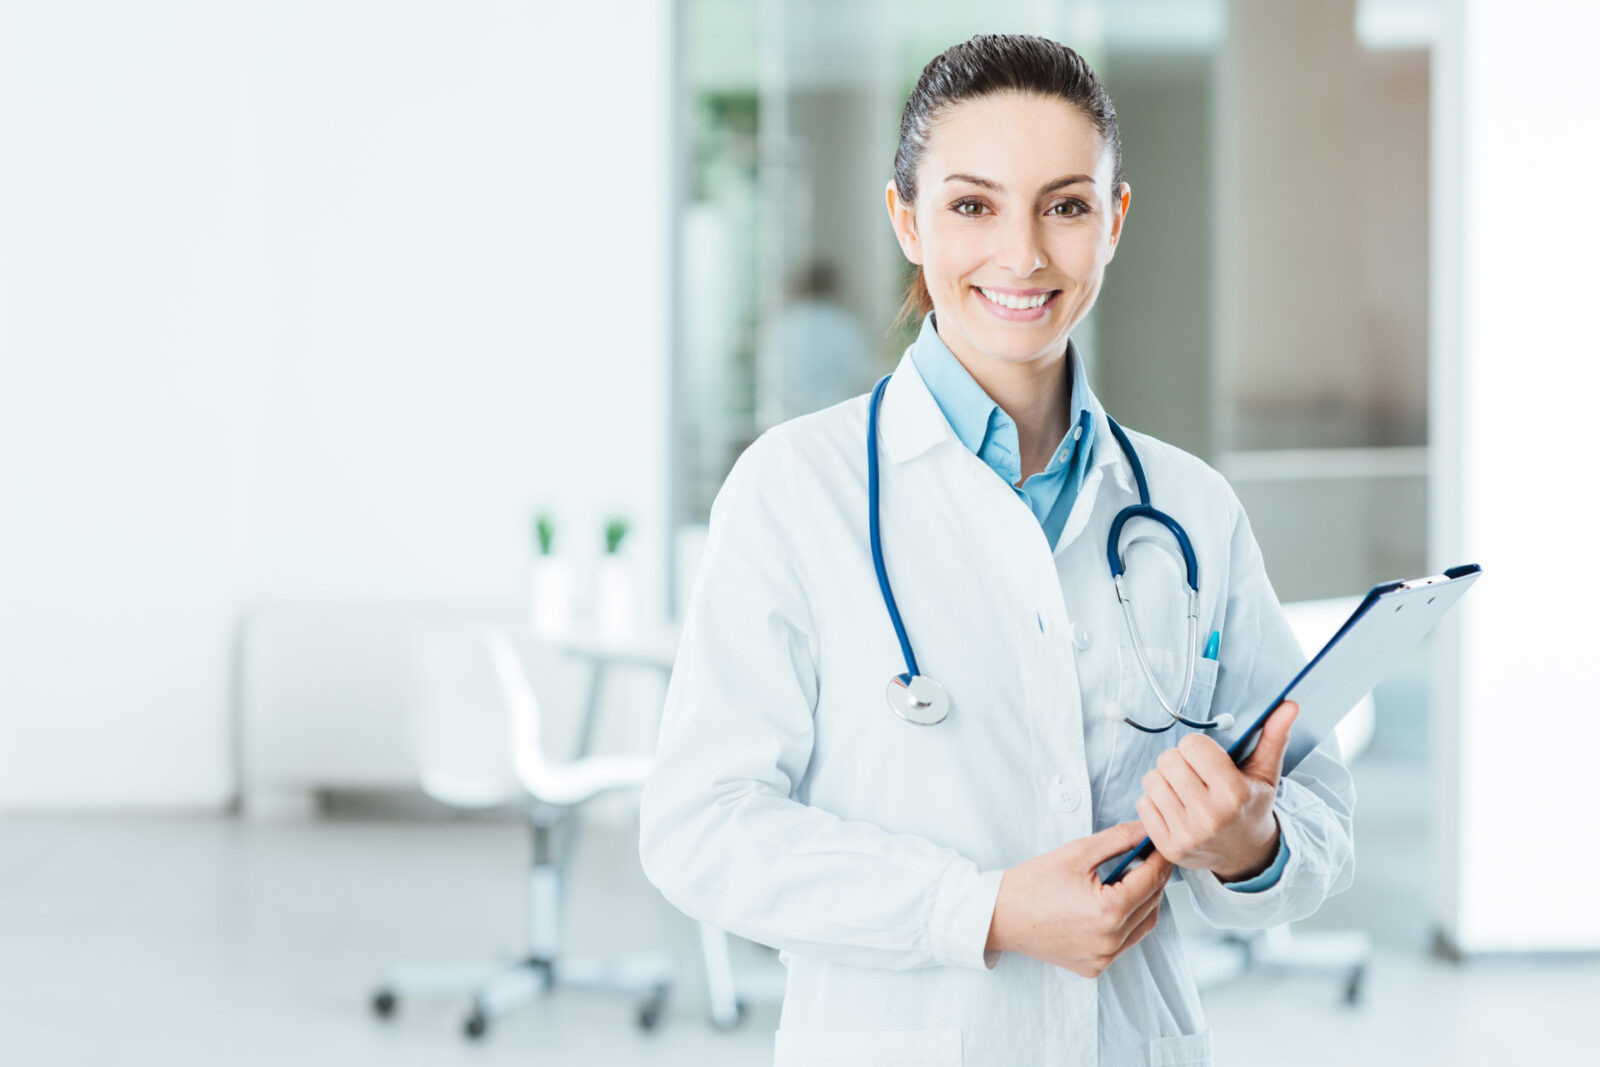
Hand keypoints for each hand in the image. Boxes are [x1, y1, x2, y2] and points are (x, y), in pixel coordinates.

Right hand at [985, 820, 1174, 977]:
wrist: (1000, 916)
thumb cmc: (1032, 884)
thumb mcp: (1076, 853)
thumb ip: (1117, 840)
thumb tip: (1144, 830)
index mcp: (1109, 910)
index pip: (1151, 879)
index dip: (1160, 858)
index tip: (1162, 844)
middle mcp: (1111, 940)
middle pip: (1151, 902)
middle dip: (1154, 877)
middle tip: (1149, 856)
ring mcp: (1103, 957)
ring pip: (1143, 925)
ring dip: (1145, 901)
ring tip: (1134, 878)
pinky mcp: (1095, 967)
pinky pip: (1125, 943)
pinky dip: (1128, 923)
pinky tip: (1115, 905)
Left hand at [1135, 700, 1298, 881]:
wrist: (1246, 854)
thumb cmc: (1252, 806)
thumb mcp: (1266, 773)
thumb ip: (1274, 737)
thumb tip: (1290, 705)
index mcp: (1234, 793)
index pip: (1192, 745)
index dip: (1197, 747)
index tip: (1207, 759)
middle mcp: (1210, 816)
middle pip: (1167, 760)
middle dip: (1179, 761)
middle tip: (1195, 774)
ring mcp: (1187, 834)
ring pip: (1152, 780)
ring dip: (1165, 780)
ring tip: (1185, 790)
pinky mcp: (1169, 847)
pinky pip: (1142, 804)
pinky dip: (1155, 802)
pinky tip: (1176, 808)